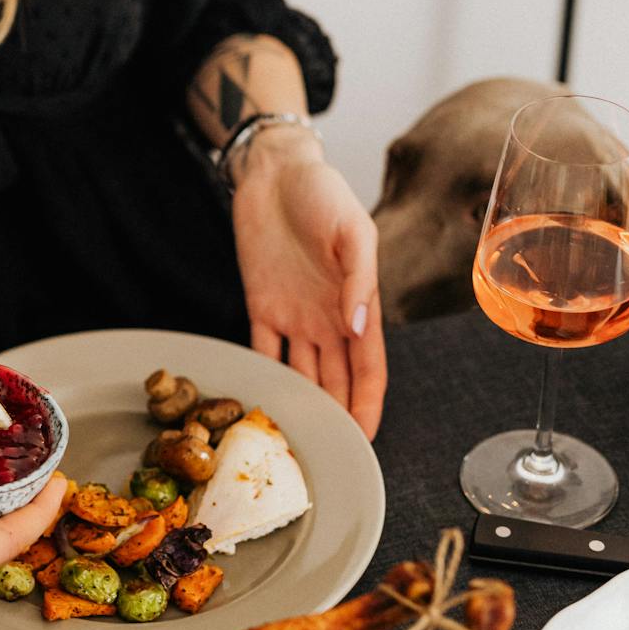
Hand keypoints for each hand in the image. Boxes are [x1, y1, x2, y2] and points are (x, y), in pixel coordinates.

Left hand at [231, 129, 386, 437]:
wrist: (275, 173)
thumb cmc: (324, 194)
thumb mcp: (353, 231)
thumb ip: (358, 280)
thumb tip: (358, 327)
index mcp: (356, 305)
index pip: (368, 368)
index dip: (368, 405)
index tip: (365, 439)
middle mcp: (327, 319)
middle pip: (336, 380)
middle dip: (338, 417)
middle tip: (331, 455)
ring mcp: (293, 315)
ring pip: (302, 373)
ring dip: (303, 404)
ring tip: (297, 438)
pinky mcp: (260, 304)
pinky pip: (262, 348)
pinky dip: (264, 374)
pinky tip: (262, 401)